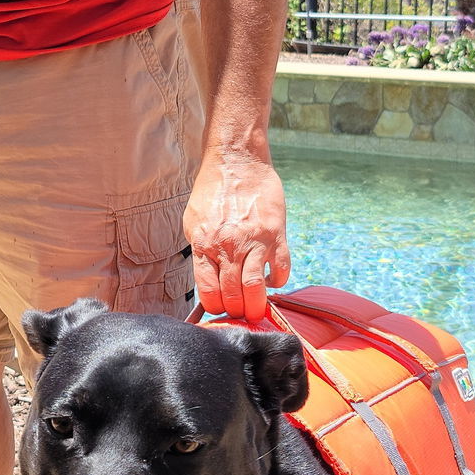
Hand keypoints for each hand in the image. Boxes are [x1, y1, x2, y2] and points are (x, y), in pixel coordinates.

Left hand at [183, 147, 290, 322]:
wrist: (236, 160)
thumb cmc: (212, 190)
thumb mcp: (193, 222)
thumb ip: (200, 251)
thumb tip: (207, 279)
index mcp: (205, 246)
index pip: (209, 294)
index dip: (216, 309)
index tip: (222, 310)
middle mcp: (228, 247)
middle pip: (233, 296)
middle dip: (238, 312)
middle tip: (243, 314)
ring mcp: (254, 241)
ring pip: (255, 288)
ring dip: (257, 304)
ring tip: (258, 308)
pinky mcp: (276, 233)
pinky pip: (281, 268)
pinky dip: (278, 280)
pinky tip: (273, 279)